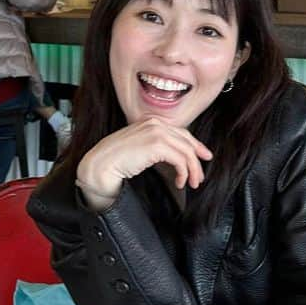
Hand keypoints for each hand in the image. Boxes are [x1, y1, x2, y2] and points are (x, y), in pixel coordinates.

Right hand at [75, 116, 212, 209]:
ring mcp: (156, 131)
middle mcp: (155, 123)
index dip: (195, 145)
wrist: (102, 163)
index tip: (203, 156)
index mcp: (151, 121)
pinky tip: (179, 182)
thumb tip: (176, 158)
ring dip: (192, 170)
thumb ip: (157, 147)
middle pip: (186, 141)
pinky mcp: (157, 144)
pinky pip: (180, 159)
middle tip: (198, 177)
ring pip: (186, 151)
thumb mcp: (141, 147)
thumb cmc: (117, 159)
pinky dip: (183, 173)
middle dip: (196, 160)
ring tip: (190, 183)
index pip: (181, 132)